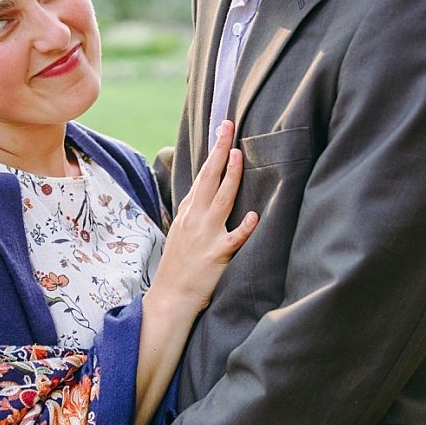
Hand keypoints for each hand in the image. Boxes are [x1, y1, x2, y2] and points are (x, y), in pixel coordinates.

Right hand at [150, 120, 257, 316]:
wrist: (170, 297)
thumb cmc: (179, 266)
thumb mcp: (182, 232)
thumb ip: (196, 212)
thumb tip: (207, 192)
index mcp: (188, 212)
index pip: (202, 175)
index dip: (214, 152)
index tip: (222, 130)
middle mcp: (196, 219)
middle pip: (209, 179)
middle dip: (220, 151)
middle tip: (229, 127)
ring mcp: (205, 236)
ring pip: (221, 200)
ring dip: (231, 177)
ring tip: (239, 155)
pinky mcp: (216, 255)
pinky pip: (233, 240)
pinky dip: (243, 228)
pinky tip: (255, 216)